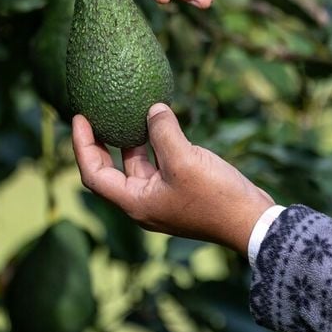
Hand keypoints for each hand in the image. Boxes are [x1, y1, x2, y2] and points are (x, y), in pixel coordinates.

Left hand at [71, 103, 274, 253]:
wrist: (251, 222)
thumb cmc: (215, 197)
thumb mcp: (184, 159)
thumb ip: (162, 132)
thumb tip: (152, 110)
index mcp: (135, 202)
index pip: (93, 173)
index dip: (82, 145)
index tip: (79, 117)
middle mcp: (143, 202)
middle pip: (109, 170)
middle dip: (100, 142)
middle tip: (94, 113)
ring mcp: (162, 198)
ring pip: (136, 165)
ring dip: (130, 140)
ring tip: (126, 111)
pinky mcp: (180, 191)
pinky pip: (158, 164)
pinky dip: (154, 144)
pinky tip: (160, 122)